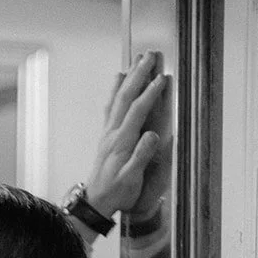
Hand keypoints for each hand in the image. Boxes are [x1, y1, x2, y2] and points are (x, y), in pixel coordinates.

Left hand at [82, 52, 168, 222]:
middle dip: (138, 75)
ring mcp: (108, 132)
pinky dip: (116, 89)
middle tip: (149, 56)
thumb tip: (153, 135)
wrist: (95, 201)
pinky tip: (119, 79)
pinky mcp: (106, 134)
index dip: (150, 94)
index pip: (136, 112)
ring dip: (128, 77)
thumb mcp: (131, 179)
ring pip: (117, 98)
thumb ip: (141, 156)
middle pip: (125, 97)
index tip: (162, 79)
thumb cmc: (116, 192)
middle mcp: (112, 133)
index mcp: (121, 143)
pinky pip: (111, 106)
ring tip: (137, 60)